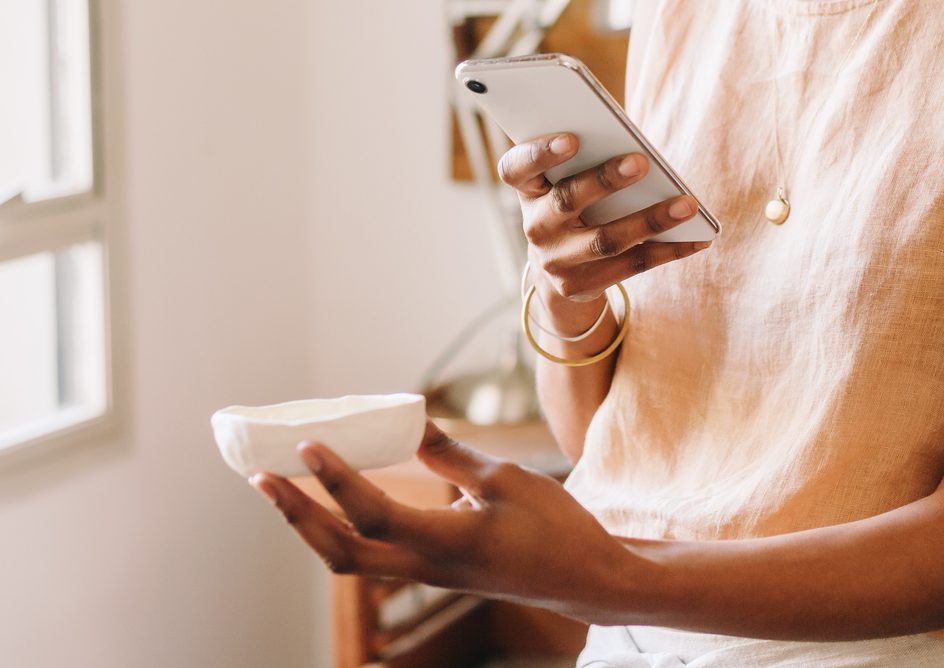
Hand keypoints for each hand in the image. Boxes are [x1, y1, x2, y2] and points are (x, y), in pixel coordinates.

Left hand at [249, 421, 645, 619]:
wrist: (582, 579)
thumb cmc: (555, 527)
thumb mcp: (507, 479)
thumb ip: (452, 455)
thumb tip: (411, 422)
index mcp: (447, 543)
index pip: (374, 514)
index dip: (336, 480)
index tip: (308, 445)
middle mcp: (427, 567)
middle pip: (342, 552)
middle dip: (297, 515)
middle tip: (263, 477)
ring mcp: (427, 573)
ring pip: (352, 559)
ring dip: (311, 525)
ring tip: (283, 489)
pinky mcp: (434, 571)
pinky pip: (374, 554)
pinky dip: (343, 527)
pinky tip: (335, 501)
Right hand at [498, 133, 710, 327]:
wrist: (556, 268)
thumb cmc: (570, 204)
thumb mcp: (563, 182)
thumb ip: (584, 163)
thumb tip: (638, 153)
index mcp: (527, 190)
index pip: (516, 168)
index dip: (540, 153)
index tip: (571, 138)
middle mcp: (535, 226)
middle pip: (568, 200)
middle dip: (604, 180)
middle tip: (641, 162)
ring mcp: (555, 261)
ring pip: (605, 240)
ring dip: (649, 221)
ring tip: (687, 205)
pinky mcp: (579, 286)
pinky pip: (630, 267)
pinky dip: (668, 252)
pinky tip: (697, 240)